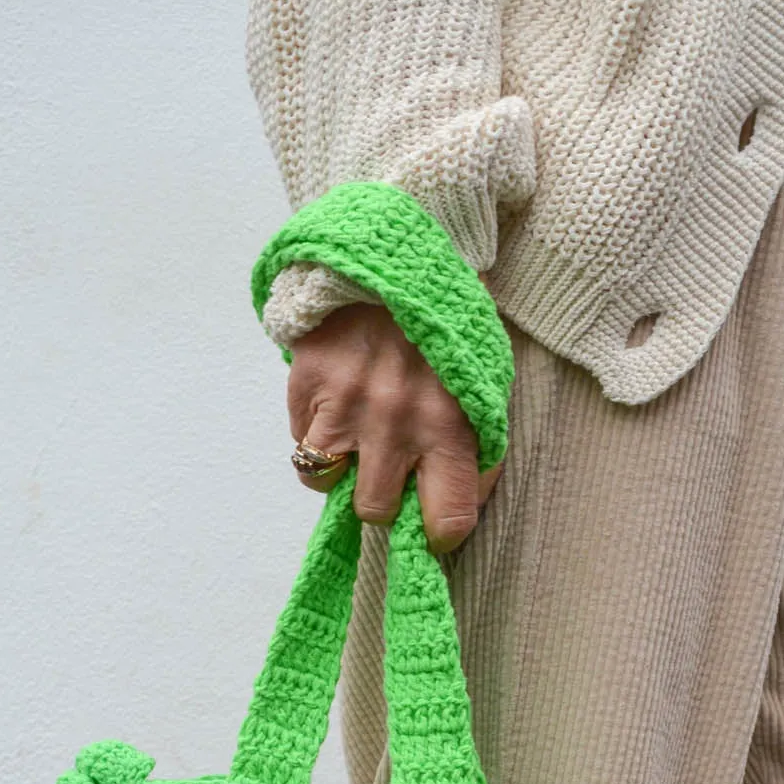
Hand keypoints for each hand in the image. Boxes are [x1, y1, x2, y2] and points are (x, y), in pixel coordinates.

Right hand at [288, 304, 502, 552]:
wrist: (396, 252)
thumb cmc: (447, 326)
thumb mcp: (485, 383)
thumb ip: (478, 448)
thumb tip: (459, 510)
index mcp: (452, 424)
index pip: (447, 519)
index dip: (439, 531)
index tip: (433, 523)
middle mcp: (397, 421)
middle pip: (375, 511)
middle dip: (382, 498)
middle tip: (390, 470)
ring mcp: (346, 402)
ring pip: (326, 483)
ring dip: (341, 469)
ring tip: (356, 439)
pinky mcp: (307, 381)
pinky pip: (299, 441)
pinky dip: (314, 433)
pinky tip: (336, 403)